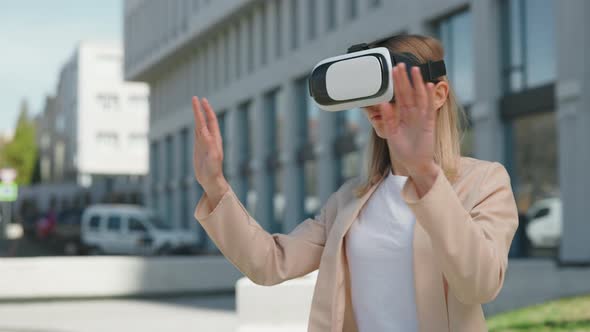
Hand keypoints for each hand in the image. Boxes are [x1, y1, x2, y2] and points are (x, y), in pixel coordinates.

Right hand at [191, 97, 228, 205]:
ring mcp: (204, 142)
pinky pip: (197, 133)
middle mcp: (210, 139)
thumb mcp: (213, 158)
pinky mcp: (199, 148)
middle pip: (204, 120)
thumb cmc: (214, 171)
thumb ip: (210, 146)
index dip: (206, 110)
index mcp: (215, 139)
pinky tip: (195, 121)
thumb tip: (206, 134)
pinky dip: (196, 125)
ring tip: (195, 106)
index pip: (210, 121)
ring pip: (200, 125)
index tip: (202, 100)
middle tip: (196, 98)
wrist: (211, 180)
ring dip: (197, 115)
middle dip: (200, 109)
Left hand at [382, 63, 438, 177]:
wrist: (414, 163)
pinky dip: (429, 97)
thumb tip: (382, 104)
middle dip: (405, 79)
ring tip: (415, 71)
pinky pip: (429, 108)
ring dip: (417, 84)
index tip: (393, 70)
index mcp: (402, 114)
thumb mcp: (391, 133)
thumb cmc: (403, 149)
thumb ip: (388, 119)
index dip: (396, 83)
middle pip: (408, 92)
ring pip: (419, 97)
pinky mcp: (429, 123)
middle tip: (401, 64)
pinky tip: (428, 86)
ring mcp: (421, 117)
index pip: (399, 95)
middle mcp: (412, 113)